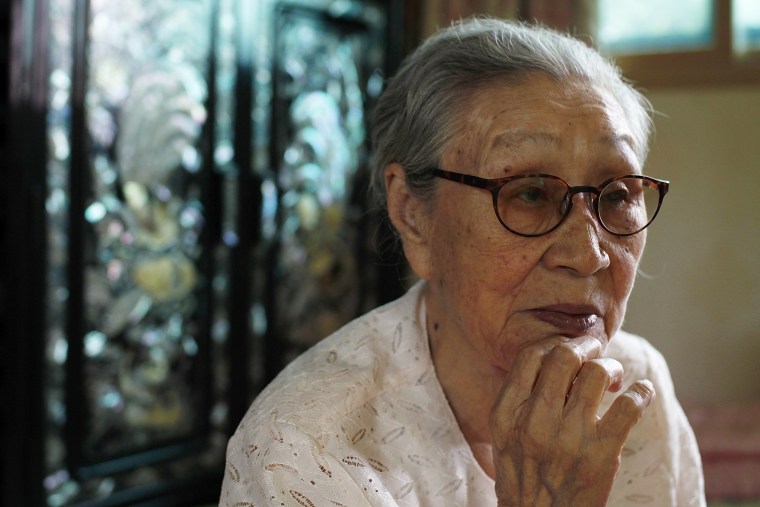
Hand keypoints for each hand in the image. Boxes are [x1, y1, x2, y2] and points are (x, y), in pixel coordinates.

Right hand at [490, 336, 654, 506]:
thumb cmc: (522, 481)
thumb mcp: (503, 439)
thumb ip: (516, 402)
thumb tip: (544, 362)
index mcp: (506, 414)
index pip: (530, 355)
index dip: (554, 343)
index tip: (568, 349)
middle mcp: (534, 421)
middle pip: (564, 356)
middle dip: (585, 345)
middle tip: (595, 350)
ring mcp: (568, 437)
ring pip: (595, 372)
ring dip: (609, 366)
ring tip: (611, 378)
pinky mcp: (600, 454)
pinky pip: (629, 406)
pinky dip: (641, 392)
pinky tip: (641, 392)